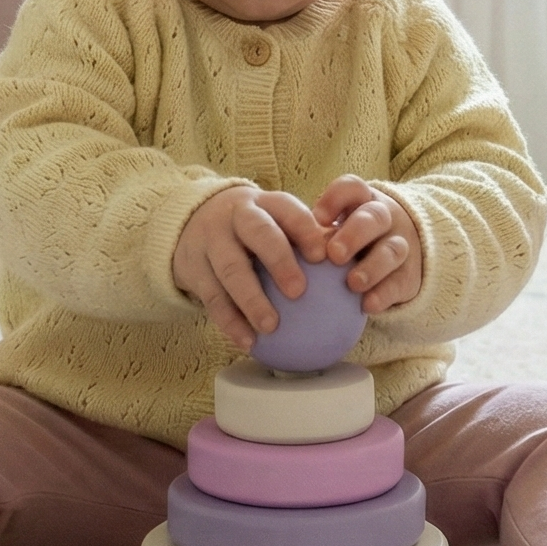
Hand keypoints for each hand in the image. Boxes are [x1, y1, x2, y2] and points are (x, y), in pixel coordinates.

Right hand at [172, 187, 328, 352]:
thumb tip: (354, 268)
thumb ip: (307, 239)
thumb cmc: (254, 229)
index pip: (287, 210)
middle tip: (298, 291)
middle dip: (278, 259)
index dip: (305, 230)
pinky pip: (211, 298)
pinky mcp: (194, 268)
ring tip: (271, 326)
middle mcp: (237, 217)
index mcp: (265, 203)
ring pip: (230, 269)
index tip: (322, 255)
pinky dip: (230, 321)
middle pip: (257, 232)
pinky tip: (248, 342)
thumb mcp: (275, 221)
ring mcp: (211, 241)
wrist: (192, 220)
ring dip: (251, 299)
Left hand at [315, 176, 422, 314]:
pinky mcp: (409, 276)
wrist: (397, 258)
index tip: (317, 219)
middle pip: (374, 217)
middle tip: (334, 254)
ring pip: (393, 250)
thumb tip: (280, 249)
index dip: (335, 199)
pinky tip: (367, 305)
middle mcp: (384, 220)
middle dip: (354, 234)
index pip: (352, 188)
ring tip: (352, 283)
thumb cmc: (350, 241)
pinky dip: (384, 294)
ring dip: (372, 267)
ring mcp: (400, 246)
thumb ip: (314, 234)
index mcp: (361, 202)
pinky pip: (399, 283)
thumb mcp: (335, 228)